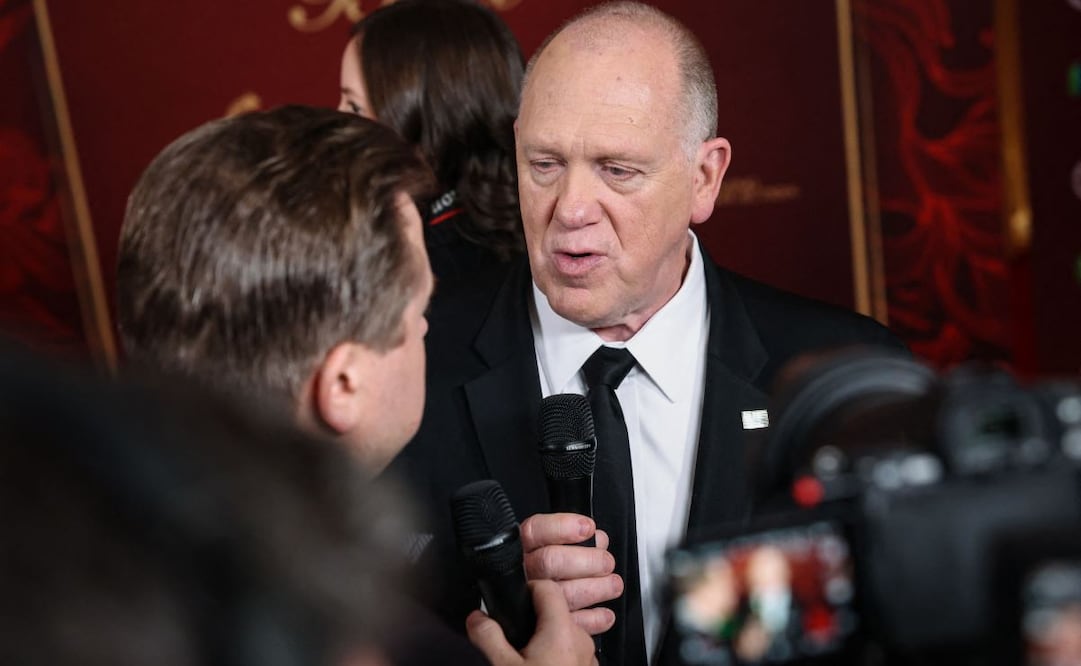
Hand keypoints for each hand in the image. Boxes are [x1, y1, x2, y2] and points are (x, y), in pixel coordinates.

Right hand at [466, 579, 597, 665]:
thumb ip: (489, 638)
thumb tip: (476, 618)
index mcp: (561, 630)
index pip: (548, 586)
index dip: (527, 587)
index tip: (513, 597)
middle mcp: (582, 640)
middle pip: (557, 610)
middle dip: (535, 616)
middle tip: (514, 629)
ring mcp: (588, 658)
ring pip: (566, 633)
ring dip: (546, 637)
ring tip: (526, 653)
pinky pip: (572, 653)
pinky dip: (557, 654)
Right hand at [519, 513, 621, 634]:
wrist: (532, 631)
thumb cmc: (550, 578)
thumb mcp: (551, 550)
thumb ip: (571, 540)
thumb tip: (596, 538)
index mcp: (521, 551)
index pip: (533, 531)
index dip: (561, 527)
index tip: (587, 528)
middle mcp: (524, 574)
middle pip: (549, 561)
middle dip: (585, 560)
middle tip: (606, 562)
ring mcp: (531, 603)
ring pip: (563, 593)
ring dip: (595, 589)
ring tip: (613, 585)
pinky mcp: (543, 629)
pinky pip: (569, 624)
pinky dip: (592, 619)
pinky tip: (604, 613)